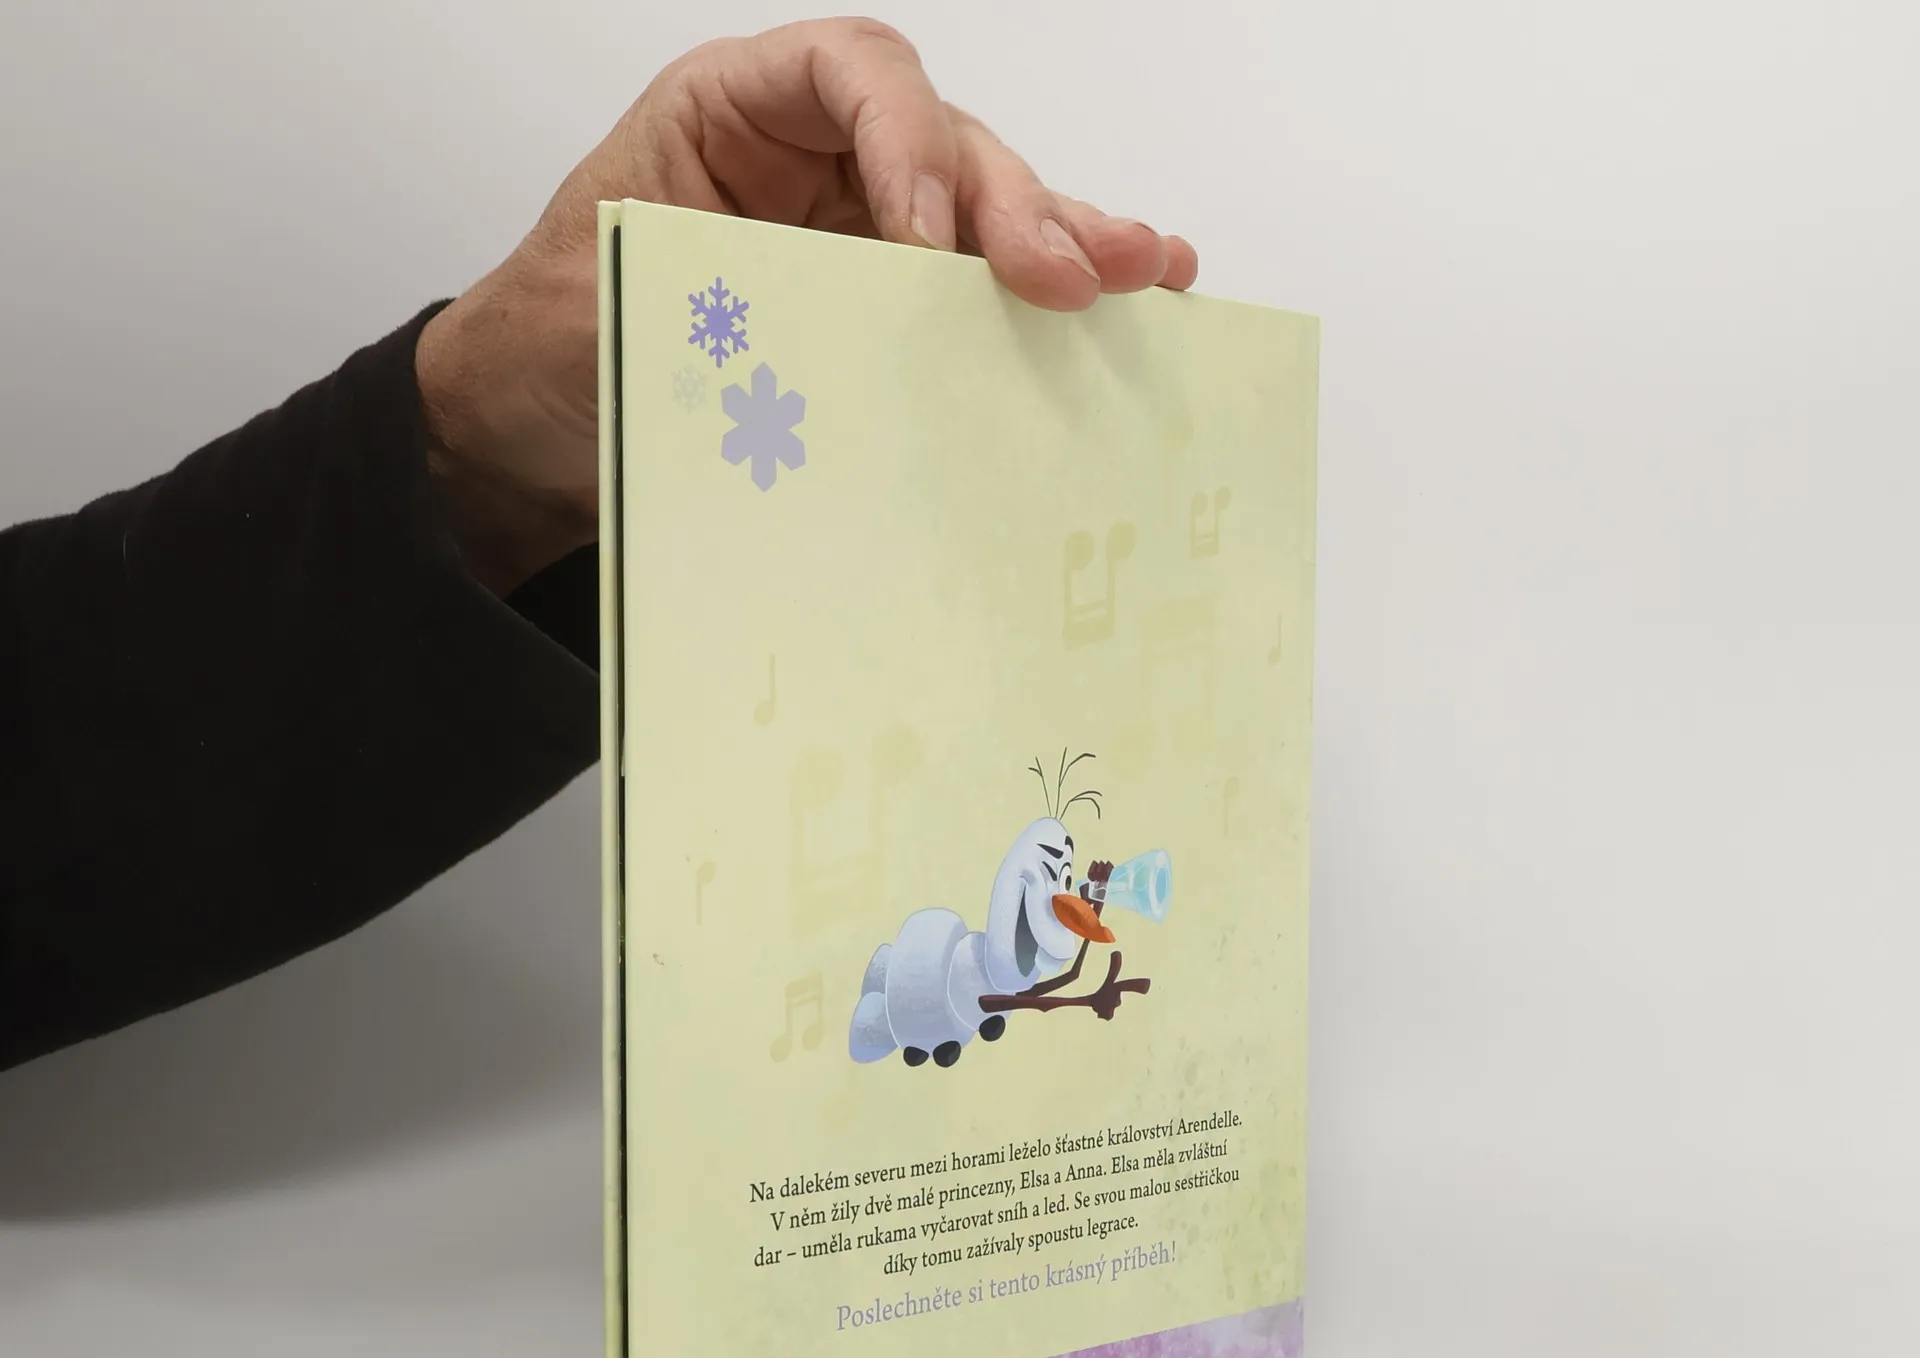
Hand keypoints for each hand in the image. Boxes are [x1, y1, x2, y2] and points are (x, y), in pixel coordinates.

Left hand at [415, 17, 1198, 594]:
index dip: (906, 145)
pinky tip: (1133, 297)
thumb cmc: (550, 350)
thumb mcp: (620, 311)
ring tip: (1145, 273)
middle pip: (938, 143)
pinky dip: (1044, 293)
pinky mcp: (881, 310)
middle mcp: (807, 159)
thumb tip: (859, 340)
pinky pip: (973, 290)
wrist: (527, 430)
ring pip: (977, 212)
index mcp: (727, 118)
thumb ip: (739, 304)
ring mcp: (855, 232)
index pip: (845, 77)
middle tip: (1064, 279)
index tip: (926, 248)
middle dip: (1009, 208)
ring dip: (1061, 240)